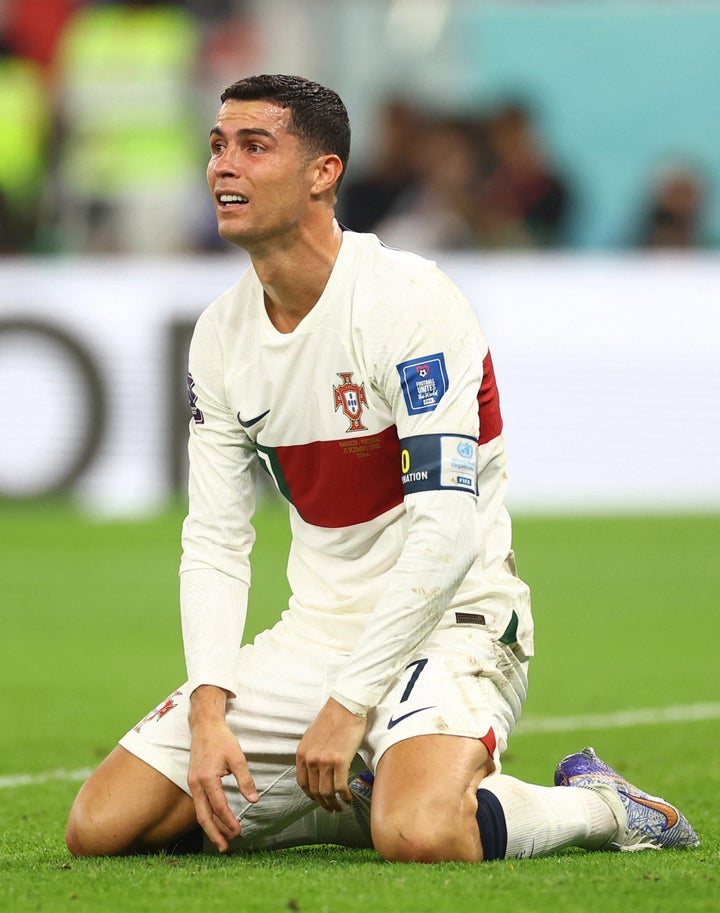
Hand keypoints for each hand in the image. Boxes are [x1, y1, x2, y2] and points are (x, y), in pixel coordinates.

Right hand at [187, 686, 257, 852]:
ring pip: (200, 812)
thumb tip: (254, 800)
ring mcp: (192, 783)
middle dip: (215, 833)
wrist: (204, 725)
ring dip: (211, 827)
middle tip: (225, 847)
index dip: (229, 821)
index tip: (239, 831)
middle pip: (204, 816)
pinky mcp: (192, 782)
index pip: (219, 807)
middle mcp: (196, 784)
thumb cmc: (222, 739)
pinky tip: (216, 823)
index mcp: (207, 778)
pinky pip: (199, 804)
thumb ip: (245, 780)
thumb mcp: (237, 757)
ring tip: (222, 840)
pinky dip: (207, 816)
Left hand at [296, 697, 366, 812]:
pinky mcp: (340, 761)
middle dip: (323, 803)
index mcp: (302, 753)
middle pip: (314, 791)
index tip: (318, 800)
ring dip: (334, 803)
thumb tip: (316, 769)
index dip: (311, 795)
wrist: (346, 706)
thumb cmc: (333, 719)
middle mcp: (310, 759)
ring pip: (326, 792)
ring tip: (340, 806)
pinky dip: (344, 796)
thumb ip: (311, 753)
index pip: (302, 783)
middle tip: (331, 808)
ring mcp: (324, 761)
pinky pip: (340, 787)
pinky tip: (348, 798)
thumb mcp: (313, 736)